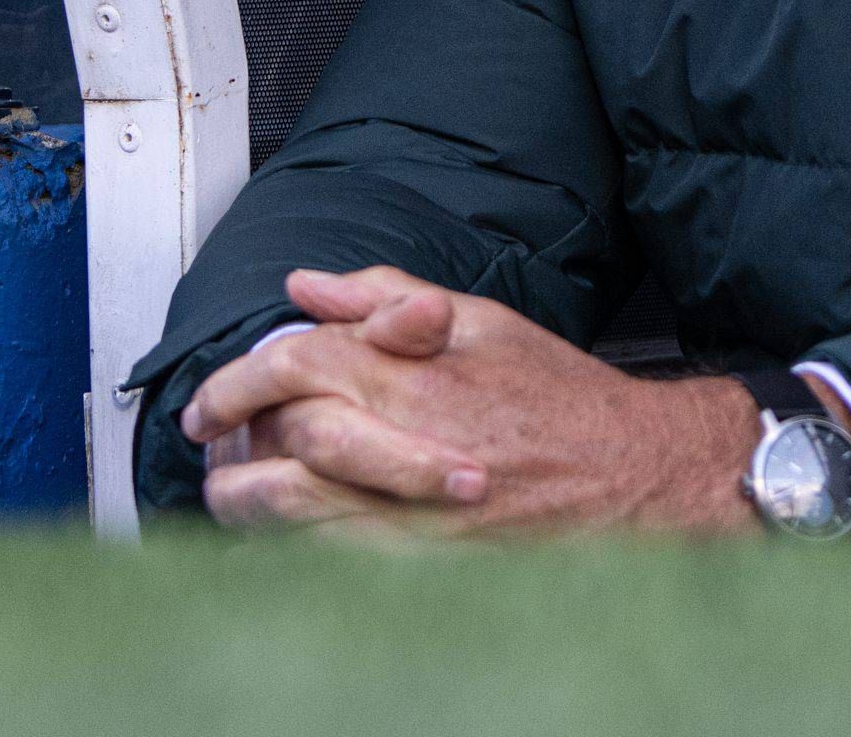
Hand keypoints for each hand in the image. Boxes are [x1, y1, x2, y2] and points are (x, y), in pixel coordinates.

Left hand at [183, 265, 766, 535]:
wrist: (639, 477)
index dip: (237, 379)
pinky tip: (284, 535)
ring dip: (248, 501)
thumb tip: (308, 286)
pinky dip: (295, 547)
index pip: (296, 363)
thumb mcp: (481, 321)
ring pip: (295, 512)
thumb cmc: (562, 398)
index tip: (211, 398)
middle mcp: (408, 441)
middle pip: (284, 439)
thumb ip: (386, 298)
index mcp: (416, 372)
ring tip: (229, 492)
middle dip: (230, 443)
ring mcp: (416, 512)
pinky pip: (334, 561)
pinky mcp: (428, 563)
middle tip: (211, 443)